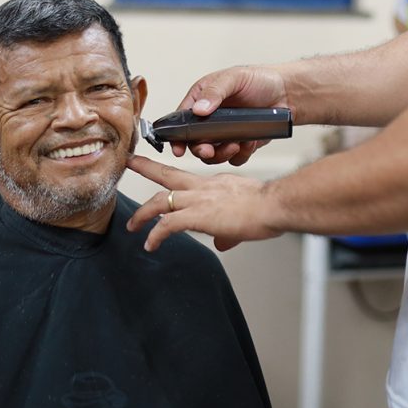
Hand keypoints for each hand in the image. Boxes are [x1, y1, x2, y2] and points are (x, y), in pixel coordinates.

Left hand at [125, 155, 283, 251]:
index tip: (165, 176)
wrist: (275, 204)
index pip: (189, 181)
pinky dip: (156, 234)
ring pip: (160, 201)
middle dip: (146, 168)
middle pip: (167, 176)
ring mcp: (198, 200)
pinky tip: (151, 244)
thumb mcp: (245, 215)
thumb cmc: (270, 207)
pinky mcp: (197, 215)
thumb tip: (221, 242)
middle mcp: (203, 187)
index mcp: (215, 183)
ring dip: (143, 213)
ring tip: (132, 226)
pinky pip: (168, 225)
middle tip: (131, 163)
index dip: (175, 181)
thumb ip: (228, 230)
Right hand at [173, 65, 290, 164]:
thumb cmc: (259, 80)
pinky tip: (249, 141)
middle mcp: (210, 120)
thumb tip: (198, 109)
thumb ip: (215, 92)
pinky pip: (234, 158)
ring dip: (222, 154)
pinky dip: (240, 154)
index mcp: (202, 100)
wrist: (286, 93)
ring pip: (213, 155)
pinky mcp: (241, 144)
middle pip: (195, 143)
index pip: (181, 120)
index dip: (176, 136)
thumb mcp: (234, 78)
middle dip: (201, 150)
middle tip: (209, 150)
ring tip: (236, 143)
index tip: (178, 148)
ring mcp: (225, 134)